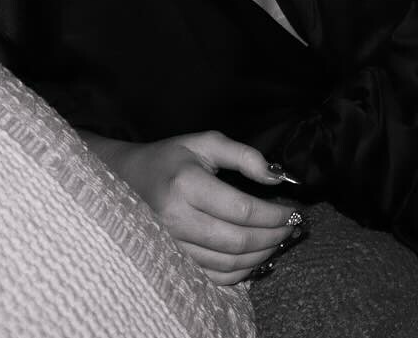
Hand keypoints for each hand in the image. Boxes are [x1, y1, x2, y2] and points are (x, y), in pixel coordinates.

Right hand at [82, 129, 299, 284]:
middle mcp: (175, 219)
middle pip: (238, 241)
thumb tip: (277, 179)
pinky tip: (255, 257)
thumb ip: (245, 156)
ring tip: (278, 241)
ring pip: (227, 264)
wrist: (123, 178)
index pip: (242, 210)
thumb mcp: (206, 142)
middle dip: (274, 237)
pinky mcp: (169, 259)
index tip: (294, 210)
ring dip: (261, 256)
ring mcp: (170, 244)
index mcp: (186, 185)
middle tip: (292, 227)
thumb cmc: (171, 158)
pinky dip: (240, 272)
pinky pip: (211, 276)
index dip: (275, 214)